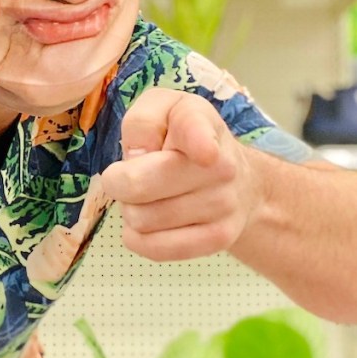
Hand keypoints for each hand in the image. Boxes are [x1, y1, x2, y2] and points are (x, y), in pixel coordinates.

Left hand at [100, 88, 261, 261]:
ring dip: (131, 210)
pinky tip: (148, 222)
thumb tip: (137, 157)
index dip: (199, 141)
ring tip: (147, 197)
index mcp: (200, 122)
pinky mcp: (219, 238)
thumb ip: (142, 121)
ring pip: (142, 220)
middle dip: (119, 182)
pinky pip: (157, 248)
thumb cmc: (182, 138)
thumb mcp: (160, 109)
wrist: (237, 178)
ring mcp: (223, 204)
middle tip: (129, 177)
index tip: (205, 153)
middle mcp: (220, 164)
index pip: (197, 130)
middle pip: (138, 185)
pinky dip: (139, 238)